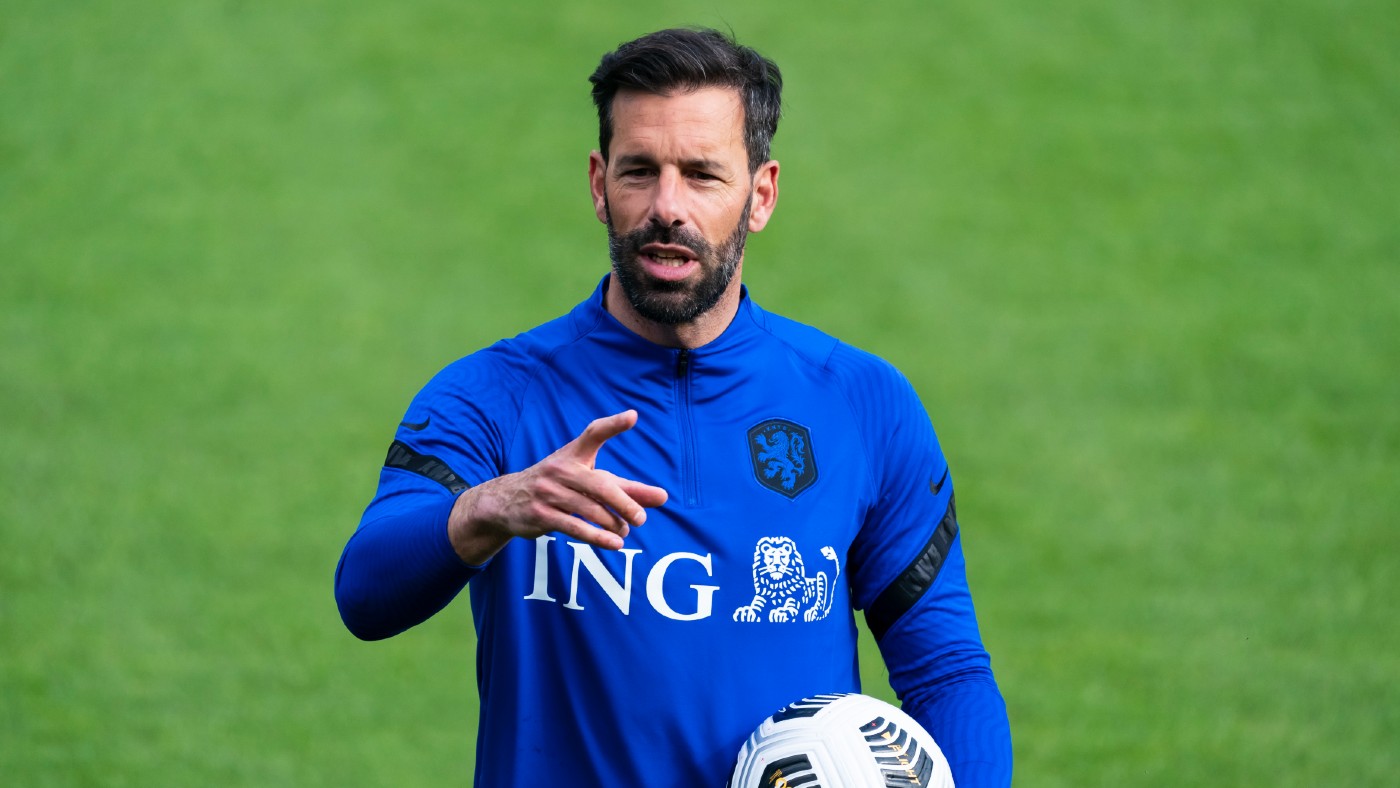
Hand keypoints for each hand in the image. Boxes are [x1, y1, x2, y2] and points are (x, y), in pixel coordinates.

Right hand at [447, 410, 667, 563]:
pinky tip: (615, 544)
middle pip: (602, 485)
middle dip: (625, 503)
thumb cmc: (558, 486)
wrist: (506, 501)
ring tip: (625, 531)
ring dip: (614, 524)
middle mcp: (561, 469)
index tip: (633, 416)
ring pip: (591, 510)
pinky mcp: (542, 515)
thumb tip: (662, 497)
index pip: (594, 433)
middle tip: (642, 518)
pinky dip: (599, 538)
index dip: (614, 425)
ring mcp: (549, 492)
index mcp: (573, 454)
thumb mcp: (588, 480)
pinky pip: (576, 528)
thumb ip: (625, 488)